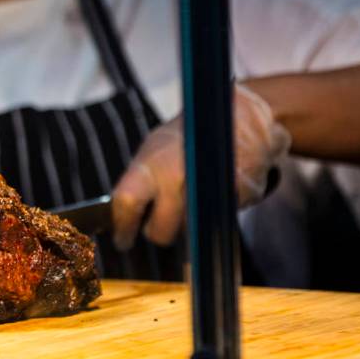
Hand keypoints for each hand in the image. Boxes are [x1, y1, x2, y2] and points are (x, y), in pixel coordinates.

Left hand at [111, 83, 290, 250]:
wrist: (240, 119)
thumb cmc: (188, 137)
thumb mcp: (154, 149)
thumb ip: (139, 181)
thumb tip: (119, 213)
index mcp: (153, 163)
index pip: (127, 202)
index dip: (122, 226)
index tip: (122, 239)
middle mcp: (179, 177)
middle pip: (160, 230)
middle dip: (158, 231)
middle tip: (157, 224)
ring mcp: (209, 190)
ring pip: (187, 232)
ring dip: (184, 224)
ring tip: (188, 197)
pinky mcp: (235, 200)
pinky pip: (214, 222)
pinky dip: (209, 216)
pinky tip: (208, 196)